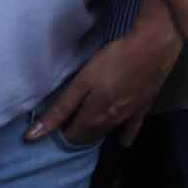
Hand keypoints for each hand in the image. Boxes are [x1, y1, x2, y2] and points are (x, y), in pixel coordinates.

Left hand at [26, 18, 183, 148]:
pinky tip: (123, 142)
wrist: (154, 46)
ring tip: (85, 131)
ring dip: (94, 133)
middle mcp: (110, 122)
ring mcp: (129, 115)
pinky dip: (126, 135)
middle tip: (66, 127)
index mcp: (93, 117)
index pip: (72, 136)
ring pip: (107, 131)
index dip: (60, 133)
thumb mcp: (82, 81)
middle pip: (89, 136)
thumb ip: (60, 109)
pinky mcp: (144, 106)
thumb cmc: (115, 59)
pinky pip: (133, 128)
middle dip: (76, 134)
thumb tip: (32, 136)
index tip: (52, 126)